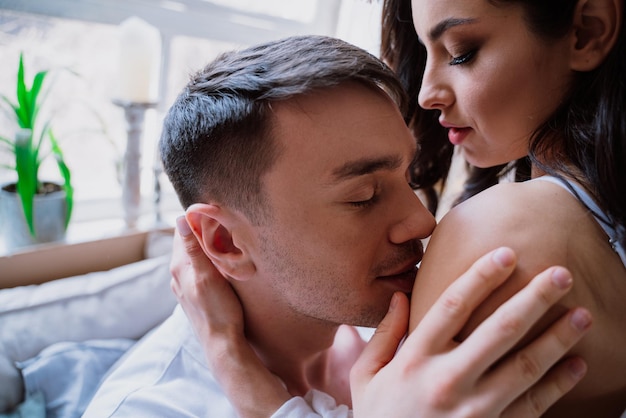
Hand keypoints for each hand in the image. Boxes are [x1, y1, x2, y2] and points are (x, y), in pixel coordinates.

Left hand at [171, 216, 290, 417]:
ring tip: (225, 241)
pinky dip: (209, 261)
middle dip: (202, 232)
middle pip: (187, 243)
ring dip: (206, 247)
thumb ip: (194, 249)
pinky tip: (221, 263)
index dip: (195, 220)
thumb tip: (182, 219)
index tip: (212, 213)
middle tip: (223, 225)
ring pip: (194, 256)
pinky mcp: (195, 294)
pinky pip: (199, 269)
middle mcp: (177, 275)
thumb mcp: (207, 276)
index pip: (181, 231)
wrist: (222, 344)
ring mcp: (185, 286)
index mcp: (178, 266)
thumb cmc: (218, 311)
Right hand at [350, 247, 589, 417]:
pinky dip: (558, 385)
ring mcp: (474, 409)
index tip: (506, 253)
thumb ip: (383, 335)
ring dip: (557, 338)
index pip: (451, 306)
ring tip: (583, 315)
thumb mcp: (366, 377)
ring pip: (525, 367)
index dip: (481, 276)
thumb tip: (400, 295)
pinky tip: (577, 363)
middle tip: (560, 274)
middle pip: (498, 330)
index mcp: (415, 359)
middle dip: (533, 298)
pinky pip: (533, 406)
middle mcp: (448, 380)